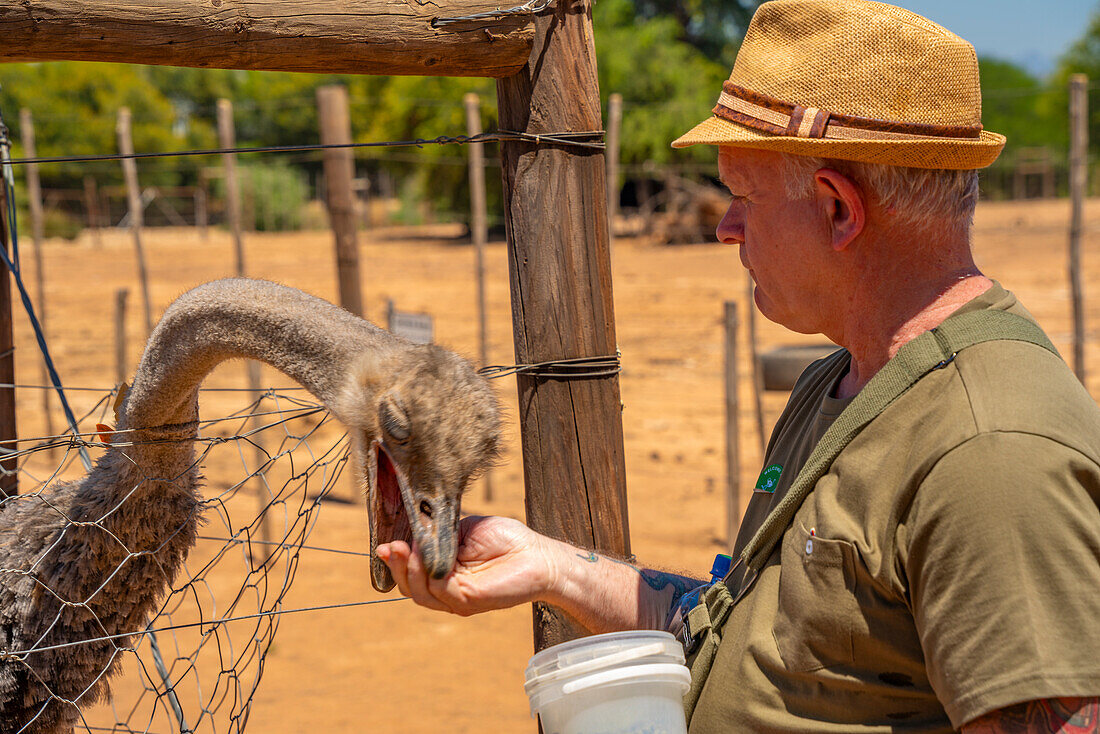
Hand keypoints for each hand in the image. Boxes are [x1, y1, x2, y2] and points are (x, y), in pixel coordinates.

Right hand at [376, 515, 558, 615]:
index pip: (410, 572)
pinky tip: (428, 555)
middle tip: (391, 546)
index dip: (395, 559)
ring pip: (420, 593)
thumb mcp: (464, 528)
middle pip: (409, 587)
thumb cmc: (506, 539)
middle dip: (396, 565)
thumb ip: (439, 531)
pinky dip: (429, 573)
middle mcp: (447, 589)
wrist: (538, 554)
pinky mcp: (468, 601)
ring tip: (407, 548)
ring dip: (408, 570)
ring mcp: (456, 598)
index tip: (384, 543)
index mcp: (444, 571)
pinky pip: (439, 590)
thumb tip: (412, 527)